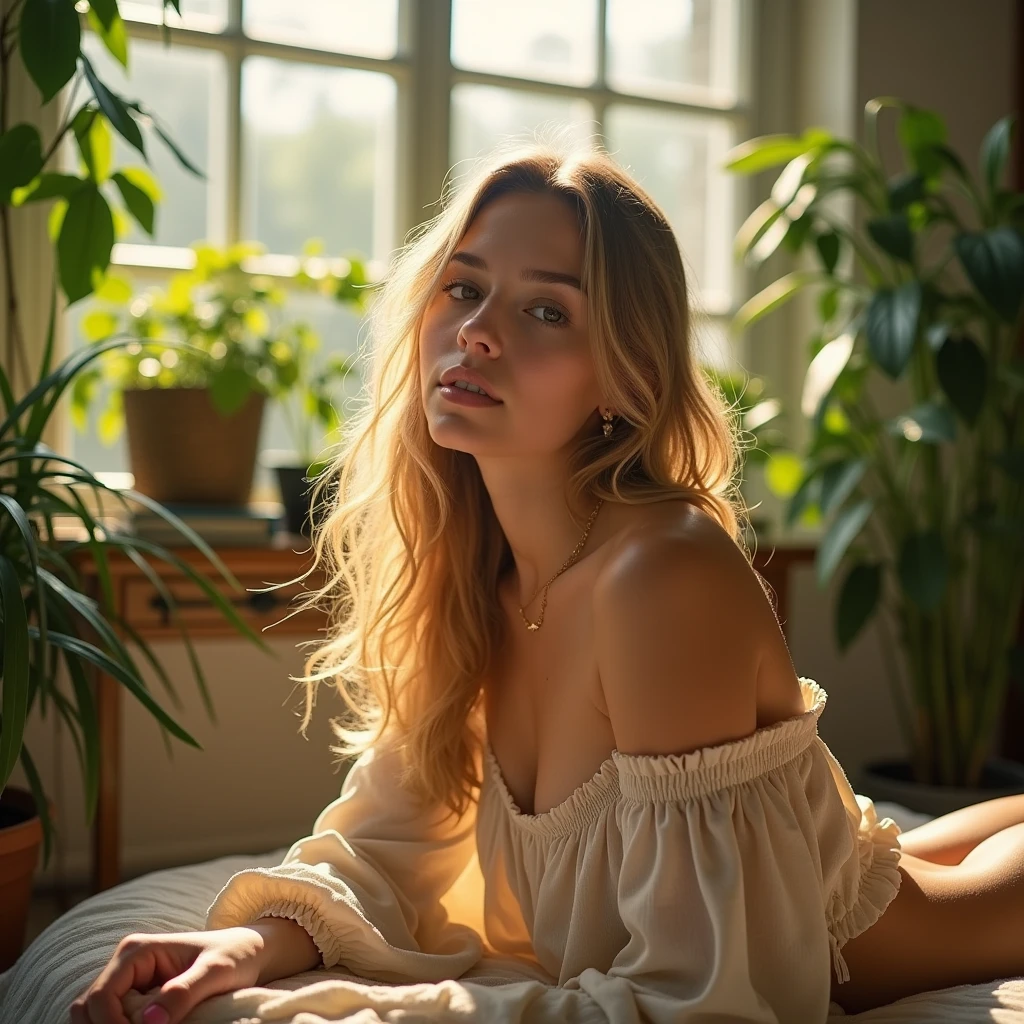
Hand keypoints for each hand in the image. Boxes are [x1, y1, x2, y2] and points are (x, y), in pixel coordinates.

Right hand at [68, 926, 267, 1023]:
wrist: (248, 953)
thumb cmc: (234, 955)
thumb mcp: (216, 972)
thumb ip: (184, 992)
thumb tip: (149, 1021)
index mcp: (137, 951)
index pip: (101, 997)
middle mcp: (125, 965)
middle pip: (87, 1009)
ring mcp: (127, 983)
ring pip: (93, 1018)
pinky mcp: (135, 1000)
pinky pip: (111, 1022)